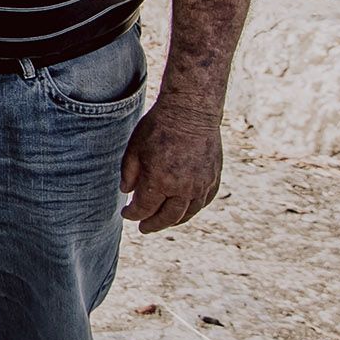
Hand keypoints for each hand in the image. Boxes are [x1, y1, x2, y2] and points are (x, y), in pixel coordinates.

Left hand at [120, 101, 223, 232]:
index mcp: (160, 181)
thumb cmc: (159, 126)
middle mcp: (183, 188)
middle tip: (143, 228)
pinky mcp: (214, 178)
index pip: (144, 209)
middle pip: (167, 217)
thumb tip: (127, 193)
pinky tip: (185, 209)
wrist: (191, 111)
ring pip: (188, 213)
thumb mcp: (135, 148)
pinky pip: (204, 201)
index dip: (133, 214)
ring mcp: (201, 185)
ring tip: (163, 222)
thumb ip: (129, 174)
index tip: (126, 213)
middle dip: (152, 224)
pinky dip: (193, 209)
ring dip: (174, 220)